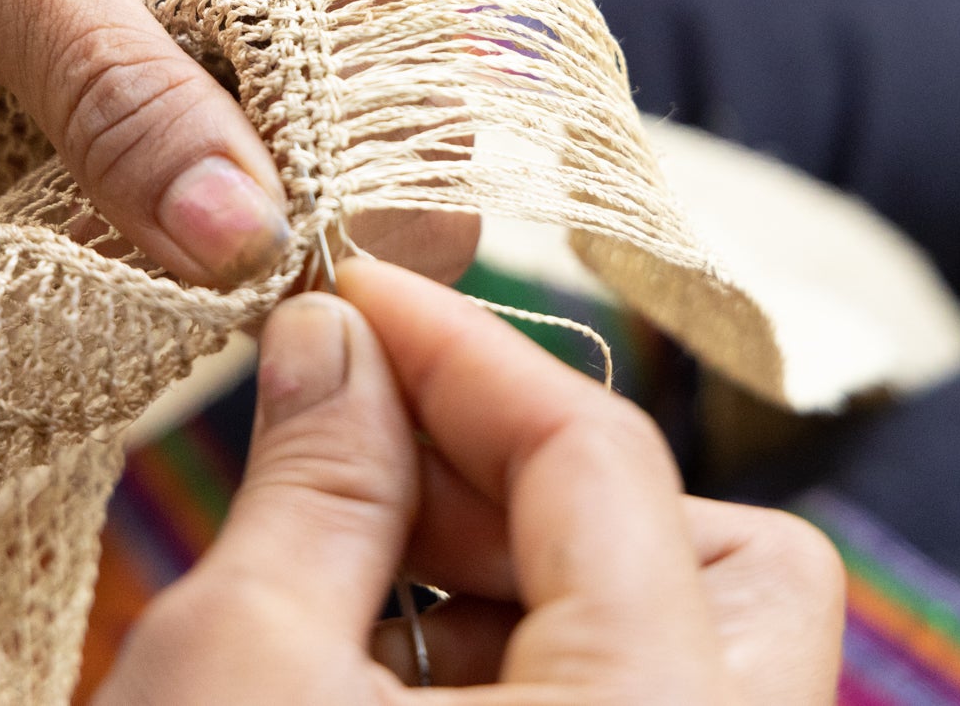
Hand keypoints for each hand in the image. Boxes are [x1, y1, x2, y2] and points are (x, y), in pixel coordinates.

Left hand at [0, 0, 472, 285]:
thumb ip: (126, 94)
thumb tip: (249, 242)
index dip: (380, 118)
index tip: (342, 250)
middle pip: (348, 82)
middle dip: (309, 182)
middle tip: (260, 289)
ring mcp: (191, 21)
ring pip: (274, 155)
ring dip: (228, 229)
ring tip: (177, 286)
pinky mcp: (125, 106)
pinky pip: (187, 200)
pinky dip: (164, 253)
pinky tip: (134, 284)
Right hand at [96, 260, 844, 703]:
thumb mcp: (235, 672)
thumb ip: (316, 475)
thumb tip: (334, 335)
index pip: (606, 459)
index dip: (468, 345)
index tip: (357, 291)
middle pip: (724, 556)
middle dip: (541, 467)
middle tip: (376, 436)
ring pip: (685, 647)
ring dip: (523, 560)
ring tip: (358, 549)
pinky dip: (520, 661)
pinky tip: (380, 658)